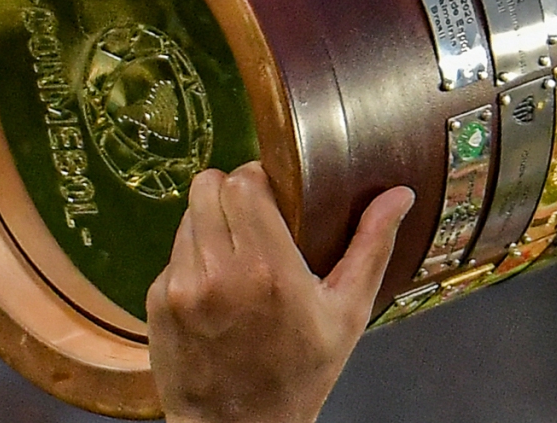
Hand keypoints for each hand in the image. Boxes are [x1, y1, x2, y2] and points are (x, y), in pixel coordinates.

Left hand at [146, 162, 413, 422]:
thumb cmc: (299, 376)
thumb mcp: (347, 315)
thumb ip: (371, 246)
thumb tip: (400, 195)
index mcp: (269, 269)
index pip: (243, 182)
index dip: (259, 179)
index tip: (275, 196)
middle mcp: (219, 273)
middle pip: (208, 187)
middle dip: (232, 193)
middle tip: (255, 218)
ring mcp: (181, 288)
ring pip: (188, 216)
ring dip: (210, 223)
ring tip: (237, 254)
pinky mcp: (156, 302)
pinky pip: (174, 253)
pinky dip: (193, 258)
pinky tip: (216, 287)